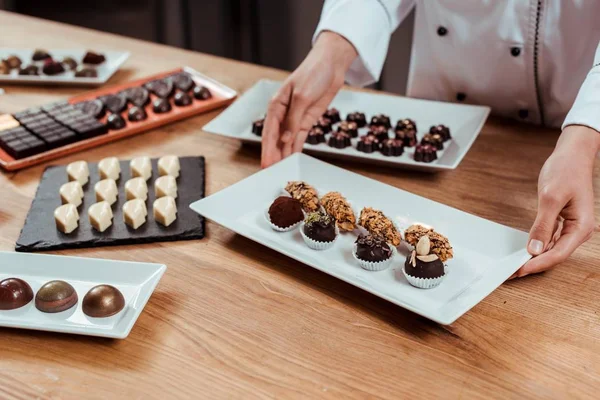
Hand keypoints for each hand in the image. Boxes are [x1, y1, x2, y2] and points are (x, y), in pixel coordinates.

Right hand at [261, 31, 356, 167]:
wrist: (331, 66)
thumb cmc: (312, 73)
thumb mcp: (302, 96)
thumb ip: (293, 119)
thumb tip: (285, 139)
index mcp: (276, 105)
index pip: (269, 132)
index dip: (267, 150)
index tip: (266, 164)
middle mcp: (283, 114)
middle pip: (276, 139)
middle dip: (273, 156)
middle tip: (271, 172)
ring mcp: (295, 118)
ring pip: (287, 141)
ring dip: (284, 155)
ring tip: (282, 170)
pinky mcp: (307, 121)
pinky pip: (299, 139)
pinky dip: (295, 149)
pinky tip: (292, 159)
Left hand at [515, 125, 598, 277]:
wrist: (572, 155)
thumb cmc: (566, 171)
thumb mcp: (551, 197)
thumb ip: (543, 224)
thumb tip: (536, 249)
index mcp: (581, 227)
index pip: (558, 254)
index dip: (537, 264)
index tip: (519, 271)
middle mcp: (579, 231)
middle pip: (556, 255)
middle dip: (535, 264)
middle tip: (512, 272)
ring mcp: (572, 227)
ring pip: (553, 249)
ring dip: (535, 257)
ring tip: (515, 265)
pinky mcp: (564, 222)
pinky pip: (551, 239)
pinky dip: (538, 245)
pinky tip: (526, 251)